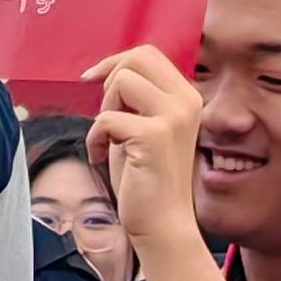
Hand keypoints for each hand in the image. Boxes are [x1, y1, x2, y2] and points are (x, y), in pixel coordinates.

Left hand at [85, 45, 220, 280]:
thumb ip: (136, 101)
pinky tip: (100, 157)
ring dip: (104, 108)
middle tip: (105, 114)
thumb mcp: (145, 129)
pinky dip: (94, 137)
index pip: (148, 55)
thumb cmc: (148, 181)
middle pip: (137, 58)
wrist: (163, 225)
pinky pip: (106, 119)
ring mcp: (173, 117)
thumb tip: (111, 73)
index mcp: (187, 97)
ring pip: (121, 80)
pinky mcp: (154, 136)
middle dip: (109, 79)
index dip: (115, 62)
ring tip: (108, 137)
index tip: (93, 79)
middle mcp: (186, 101)